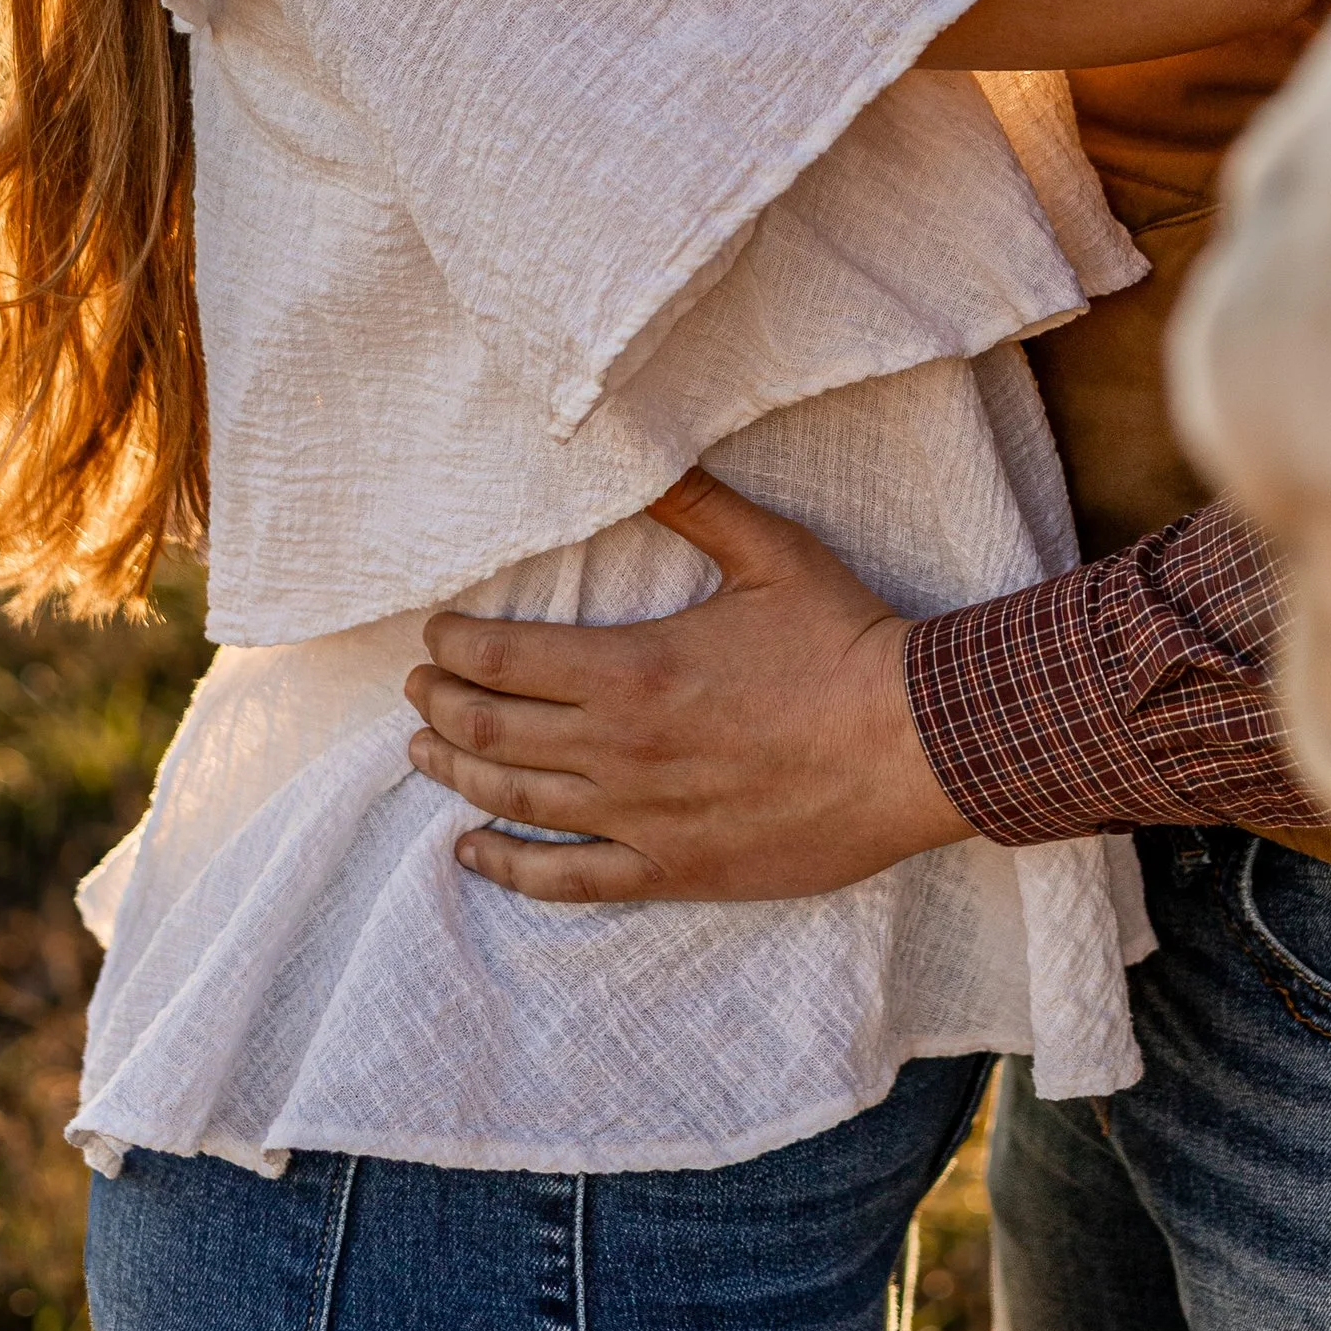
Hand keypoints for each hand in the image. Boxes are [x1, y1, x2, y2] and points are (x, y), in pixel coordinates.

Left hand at [403, 469, 974, 902]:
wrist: (912, 745)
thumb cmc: (844, 640)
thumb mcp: (771, 551)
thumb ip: (695, 503)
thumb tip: (640, 452)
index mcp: (633, 669)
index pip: (505, 658)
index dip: (455, 645)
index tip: (434, 634)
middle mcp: (621, 748)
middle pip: (493, 731)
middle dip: (442, 703)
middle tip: (418, 685)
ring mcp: (642, 816)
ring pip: (515, 802)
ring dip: (457, 774)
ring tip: (424, 750)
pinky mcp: (672, 867)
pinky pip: (567, 878)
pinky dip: (507, 867)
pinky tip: (470, 852)